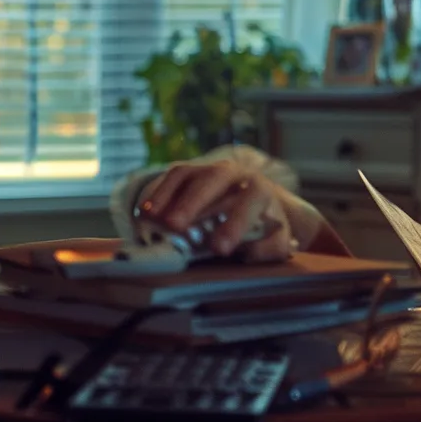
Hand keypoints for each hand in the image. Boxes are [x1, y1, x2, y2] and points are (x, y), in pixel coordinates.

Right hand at [136, 160, 299, 262]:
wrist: (255, 200)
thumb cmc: (264, 225)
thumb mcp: (276, 240)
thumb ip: (270, 248)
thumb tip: (251, 252)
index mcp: (260, 190)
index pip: (251, 200)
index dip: (235, 223)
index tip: (218, 248)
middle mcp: (235, 173)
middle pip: (215, 179)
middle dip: (193, 202)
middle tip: (174, 226)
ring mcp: (209, 169)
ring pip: (189, 174)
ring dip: (168, 194)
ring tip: (152, 218)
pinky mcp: (190, 172)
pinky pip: (173, 177)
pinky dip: (158, 193)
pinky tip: (145, 212)